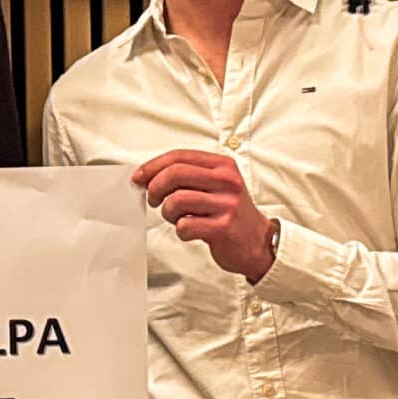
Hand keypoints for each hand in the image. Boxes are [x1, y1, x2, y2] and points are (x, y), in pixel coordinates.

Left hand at [135, 151, 275, 281]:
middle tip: (153, 200)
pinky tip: (190, 231)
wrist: (259, 242)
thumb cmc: (230, 213)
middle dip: (155, 188)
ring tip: (177, 218)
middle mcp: (226, 181)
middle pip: (175, 174)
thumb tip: (148, 176)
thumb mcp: (216, 185)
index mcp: (223, 165)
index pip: (179, 156)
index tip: (139, 178)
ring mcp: (226, 204)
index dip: (153, 166)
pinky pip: (185, 226)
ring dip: (168, 213)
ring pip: (177, 200)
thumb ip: (188, 177)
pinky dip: (180, 230)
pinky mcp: (223, 227)